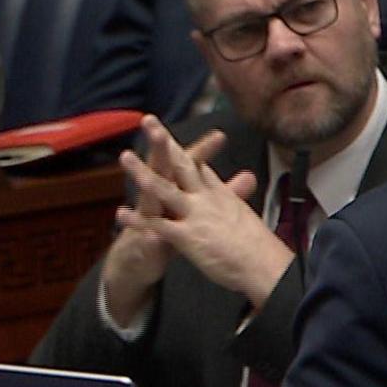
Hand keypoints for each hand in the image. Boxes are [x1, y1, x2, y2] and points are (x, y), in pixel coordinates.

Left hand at [115, 116, 292, 309]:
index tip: (169, 136)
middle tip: (149, 121)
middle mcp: (207, 199)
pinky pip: (157, 225)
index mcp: (221, 195)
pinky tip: (121, 213)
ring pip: (164, 188)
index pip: (199, 166)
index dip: (183, 149)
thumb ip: (239, 195)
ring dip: (142, 172)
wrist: (264, 264)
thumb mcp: (246, 214)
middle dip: (164, 142)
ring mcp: (195, 215)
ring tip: (125, 156)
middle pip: (182, 164)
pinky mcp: (187, 237)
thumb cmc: (260, 246)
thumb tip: (246, 179)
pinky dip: (138, 219)